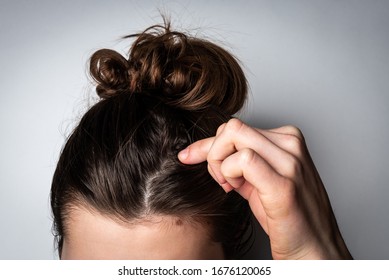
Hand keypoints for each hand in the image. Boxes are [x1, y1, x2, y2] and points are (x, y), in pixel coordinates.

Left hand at [178, 119, 351, 258]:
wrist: (313, 249)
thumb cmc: (286, 216)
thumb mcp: (259, 179)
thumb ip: (238, 160)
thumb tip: (205, 149)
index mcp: (288, 140)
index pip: (236, 127)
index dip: (208, 144)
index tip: (189, 156)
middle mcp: (291, 145)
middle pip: (232, 127)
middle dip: (213, 152)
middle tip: (221, 179)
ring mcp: (290, 162)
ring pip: (234, 136)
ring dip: (220, 163)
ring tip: (230, 186)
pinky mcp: (283, 184)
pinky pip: (243, 159)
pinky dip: (228, 173)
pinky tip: (234, 189)